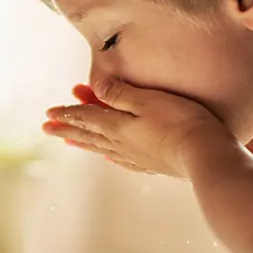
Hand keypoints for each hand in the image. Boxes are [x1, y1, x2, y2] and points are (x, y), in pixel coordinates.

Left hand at [43, 82, 234, 177]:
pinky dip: (108, 154)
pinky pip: (120, 158)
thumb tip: (95, 88)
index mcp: (117, 126)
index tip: (48, 114)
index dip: (67, 113)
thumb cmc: (181, 121)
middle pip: (88, 133)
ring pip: (101, 147)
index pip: (85, 116)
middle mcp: (121, 144)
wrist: (206, 156)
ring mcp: (136, 156)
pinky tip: (108, 156)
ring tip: (68, 142)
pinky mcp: (152, 165)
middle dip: (67, 128)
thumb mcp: (148, 99)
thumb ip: (120, 93)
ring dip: (83, 141)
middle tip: (46, 128)